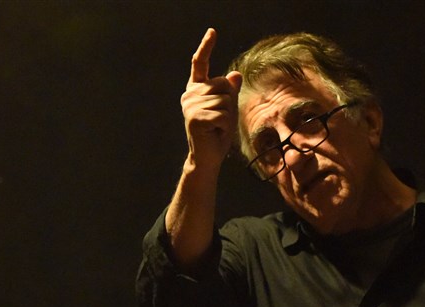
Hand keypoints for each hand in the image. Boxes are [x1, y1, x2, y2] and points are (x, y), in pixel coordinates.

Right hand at [181, 28, 242, 171]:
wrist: (208, 157)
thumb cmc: (218, 133)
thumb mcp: (228, 108)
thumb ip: (230, 91)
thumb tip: (235, 74)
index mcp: (195, 89)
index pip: (200, 64)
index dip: (206, 47)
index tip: (212, 32)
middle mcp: (190, 94)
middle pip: (223, 85)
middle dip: (229, 103)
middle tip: (220, 121)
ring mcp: (191, 106)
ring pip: (225, 101)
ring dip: (228, 117)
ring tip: (217, 128)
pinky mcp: (196, 118)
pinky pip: (223, 115)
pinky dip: (224, 126)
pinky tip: (215, 133)